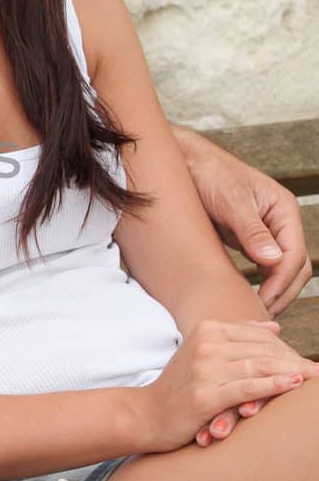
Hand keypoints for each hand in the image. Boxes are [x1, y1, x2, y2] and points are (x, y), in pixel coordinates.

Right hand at [141, 319, 318, 452]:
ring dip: (292, 372)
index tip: (306, 362)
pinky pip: (248, 387)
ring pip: (259, 366)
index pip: (258, 336)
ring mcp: (204, 369)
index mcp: (207, 329)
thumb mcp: (204, 353)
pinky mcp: (205, 395)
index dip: (287, 349)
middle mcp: (206, 344)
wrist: (146, 414)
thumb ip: (237, 337)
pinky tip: (293, 384)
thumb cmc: (179, 387)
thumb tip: (274, 327)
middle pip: (262, 350)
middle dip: (294, 360)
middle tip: (317, 371)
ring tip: (313, 377)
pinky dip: (274, 385)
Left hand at [173, 128, 311, 316]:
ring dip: (273, 292)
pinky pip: (264, 268)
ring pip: (281, 271)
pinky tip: (246, 298)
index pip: (295, 255)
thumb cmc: (209, 174)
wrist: (185, 165)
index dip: (282, 282)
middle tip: (260, 316)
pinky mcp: (250, 240)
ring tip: (254, 312)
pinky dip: (260, 285)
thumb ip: (251, 230)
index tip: (263, 301)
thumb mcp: (230, 201)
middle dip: (282, 293)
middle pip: (295, 268)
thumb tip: (272, 260)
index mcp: (283, 210)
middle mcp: (280, 223)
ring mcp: (266, 233)